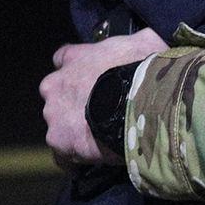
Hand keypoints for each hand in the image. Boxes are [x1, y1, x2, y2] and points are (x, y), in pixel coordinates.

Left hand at [41, 27, 167, 167]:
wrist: (140, 102)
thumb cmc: (143, 69)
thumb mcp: (148, 43)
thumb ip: (140, 41)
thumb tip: (150, 41)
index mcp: (75, 58)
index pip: (64, 58)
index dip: (77, 70)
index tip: (90, 78)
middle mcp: (55, 84)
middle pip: (57, 94)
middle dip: (73, 102)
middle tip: (99, 112)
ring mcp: (54, 114)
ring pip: (59, 124)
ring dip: (75, 130)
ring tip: (100, 140)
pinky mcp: (59, 141)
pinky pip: (63, 154)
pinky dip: (74, 159)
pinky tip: (91, 163)